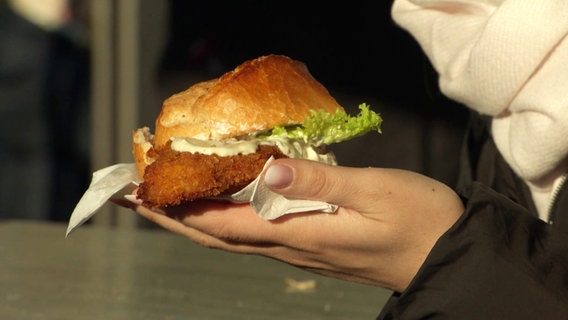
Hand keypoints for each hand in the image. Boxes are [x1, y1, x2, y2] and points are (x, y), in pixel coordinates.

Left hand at [130, 158, 463, 291]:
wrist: (445, 255)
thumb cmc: (418, 220)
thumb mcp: (375, 192)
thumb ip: (320, 182)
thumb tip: (267, 171)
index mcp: (300, 234)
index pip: (221, 226)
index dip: (177, 210)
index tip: (143, 194)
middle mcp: (291, 246)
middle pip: (216, 235)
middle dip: (172, 217)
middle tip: (136, 197)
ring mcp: (301, 248)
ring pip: (232, 236)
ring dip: (193, 217)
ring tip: (166, 198)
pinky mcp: (312, 243)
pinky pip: (254, 233)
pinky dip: (225, 218)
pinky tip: (222, 205)